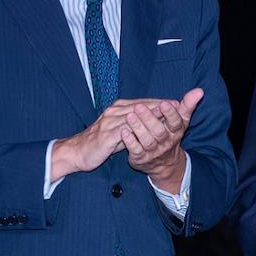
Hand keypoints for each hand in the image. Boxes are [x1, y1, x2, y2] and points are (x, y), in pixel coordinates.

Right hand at [50, 88, 202, 185]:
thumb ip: (135, 126)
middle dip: (160, 106)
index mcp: (119, 109)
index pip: (143, 103)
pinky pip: (125, 130)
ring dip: (152, 114)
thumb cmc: (101, 143)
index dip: (160, 103)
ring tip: (168, 114)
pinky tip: (150, 130)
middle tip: (177, 105)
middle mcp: (115, 112)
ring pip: (135, 115)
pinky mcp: (107, 134)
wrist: (78, 152)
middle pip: (141, 106)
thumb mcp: (121, 132)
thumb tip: (152, 122)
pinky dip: (138, 128)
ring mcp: (110, 122)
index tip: (177, 103)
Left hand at [124, 88, 203, 191]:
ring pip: (146, 140)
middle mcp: (165, 142)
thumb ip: (187, 106)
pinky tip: (123, 131)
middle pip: (158, 131)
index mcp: (176, 132)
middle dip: (149, 119)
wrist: (164, 164)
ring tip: (130, 116)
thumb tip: (199, 91)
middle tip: (139, 107)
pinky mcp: (140, 158)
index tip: (164, 103)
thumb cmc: (170, 135)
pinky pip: (135, 150)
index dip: (170, 114)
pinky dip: (129, 141)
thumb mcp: (181, 121)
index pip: (175, 122)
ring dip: (138, 128)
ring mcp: (153, 151)